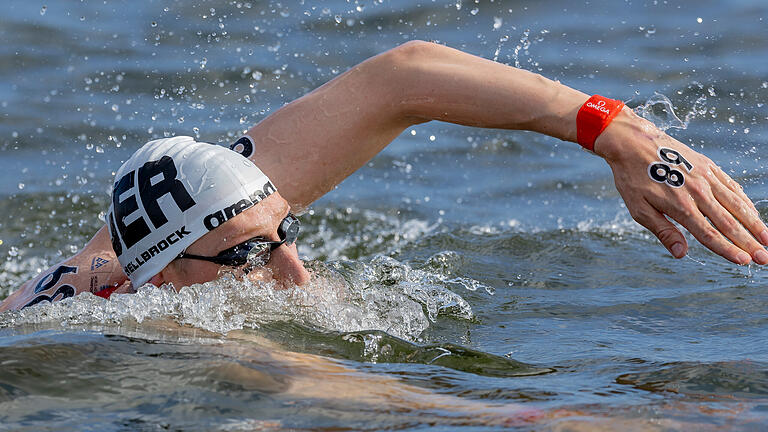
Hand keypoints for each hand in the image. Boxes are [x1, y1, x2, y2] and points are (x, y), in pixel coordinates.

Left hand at [594, 107, 767, 264]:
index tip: (745, 262)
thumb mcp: (639, 208)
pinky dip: (744, 201)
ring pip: (736, 204)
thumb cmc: (632, 178)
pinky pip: (732, 186)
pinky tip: (752, 213)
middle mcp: (698, 191)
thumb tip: (681, 253)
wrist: (633, 142)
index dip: (728, 249)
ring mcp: (706, 177)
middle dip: (749, 242)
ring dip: (754, 223)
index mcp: (680, 205)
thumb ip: (663, 231)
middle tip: (765, 259)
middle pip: (729, 222)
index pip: (709, 233)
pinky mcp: (708, 166)